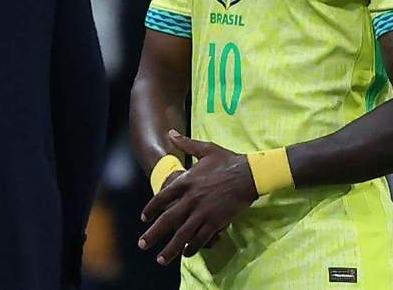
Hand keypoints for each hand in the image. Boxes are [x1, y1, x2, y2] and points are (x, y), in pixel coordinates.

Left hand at [138, 131, 256, 264]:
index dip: (151, 209)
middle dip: (154, 234)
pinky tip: (186, 253)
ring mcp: (204, 212)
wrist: (250, 173)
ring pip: (183, 234)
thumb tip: (170, 133)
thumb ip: (186, 143)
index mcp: (187, 181)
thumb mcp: (206, 148)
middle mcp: (192, 199)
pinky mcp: (217, 221)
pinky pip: (201, 238)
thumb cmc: (228, 160)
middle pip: (168, 220)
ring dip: (170, 248)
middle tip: (142, 244)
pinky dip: (193, 247)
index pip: (162, 197)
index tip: (144, 218)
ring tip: (160, 259)